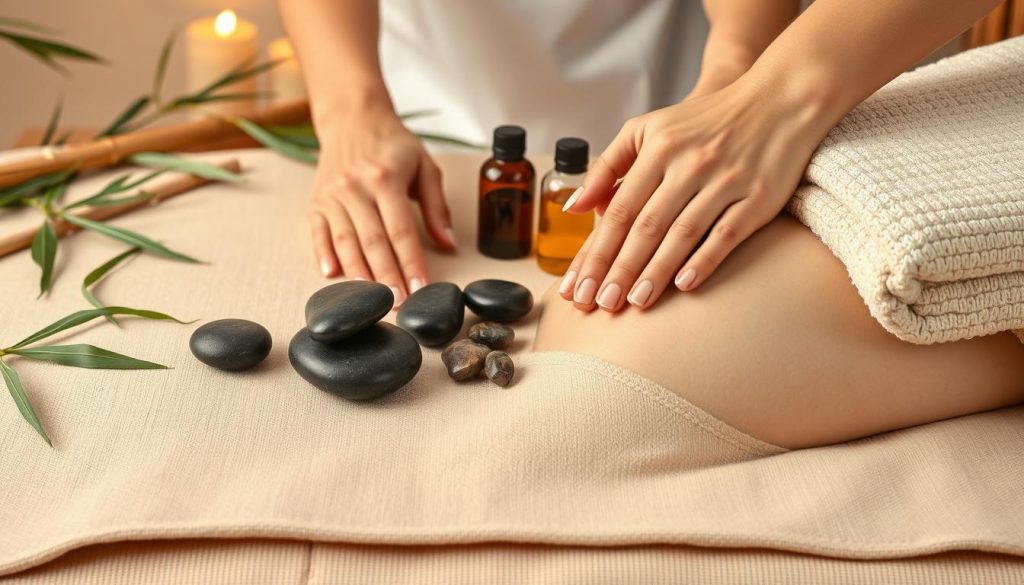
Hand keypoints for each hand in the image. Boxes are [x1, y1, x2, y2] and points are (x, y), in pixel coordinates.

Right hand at [308, 104, 454, 303]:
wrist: (352, 119)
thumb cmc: (393, 145)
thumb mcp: (424, 166)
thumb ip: (436, 207)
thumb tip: (449, 244)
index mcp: (387, 178)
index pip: (401, 230)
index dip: (411, 263)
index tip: (420, 289)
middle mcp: (356, 187)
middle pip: (373, 242)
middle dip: (387, 278)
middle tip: (398, 305)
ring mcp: (333, 195)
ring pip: (346, 242)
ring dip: (360, 274)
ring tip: (372, 301)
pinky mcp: (316, 202)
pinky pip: (319, 233)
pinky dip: (324, 255)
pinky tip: (332, 275)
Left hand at [559, 74, 833, 311]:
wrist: (779, 100)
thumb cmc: (704, 122)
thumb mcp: (649, 128)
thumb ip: (608, 166)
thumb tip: (573, 207)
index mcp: (659, 148)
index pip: (620, 208)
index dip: (597, 250)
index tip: (580, 285)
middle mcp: (690, 164)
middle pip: (646, 226)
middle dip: (620, 268)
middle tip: (601, 304)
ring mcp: (726, 180)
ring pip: (682, 233)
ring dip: (656, 271)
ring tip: (635, 302)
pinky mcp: (759, 196)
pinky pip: (727, 234)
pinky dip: (705, 259)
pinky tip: (684, 284)